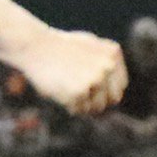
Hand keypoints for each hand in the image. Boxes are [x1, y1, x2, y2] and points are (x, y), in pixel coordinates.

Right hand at [5, 28, 126, 115]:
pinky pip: (78, 110)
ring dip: (82, 105)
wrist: (35, 46)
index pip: (120, 86)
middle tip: (79, 95)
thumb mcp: (90, 47)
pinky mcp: (79, 92)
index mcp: (113, 53)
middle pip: (112, 100)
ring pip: (95, 108)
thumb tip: (118, 94)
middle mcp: (108, 66)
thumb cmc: (59, 48)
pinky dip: (68, 105)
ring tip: (66, 89)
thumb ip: (105, 64)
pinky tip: (59, 90)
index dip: (105, 92)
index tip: (90, 90)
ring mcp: (95, 79)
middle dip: (96, 101)